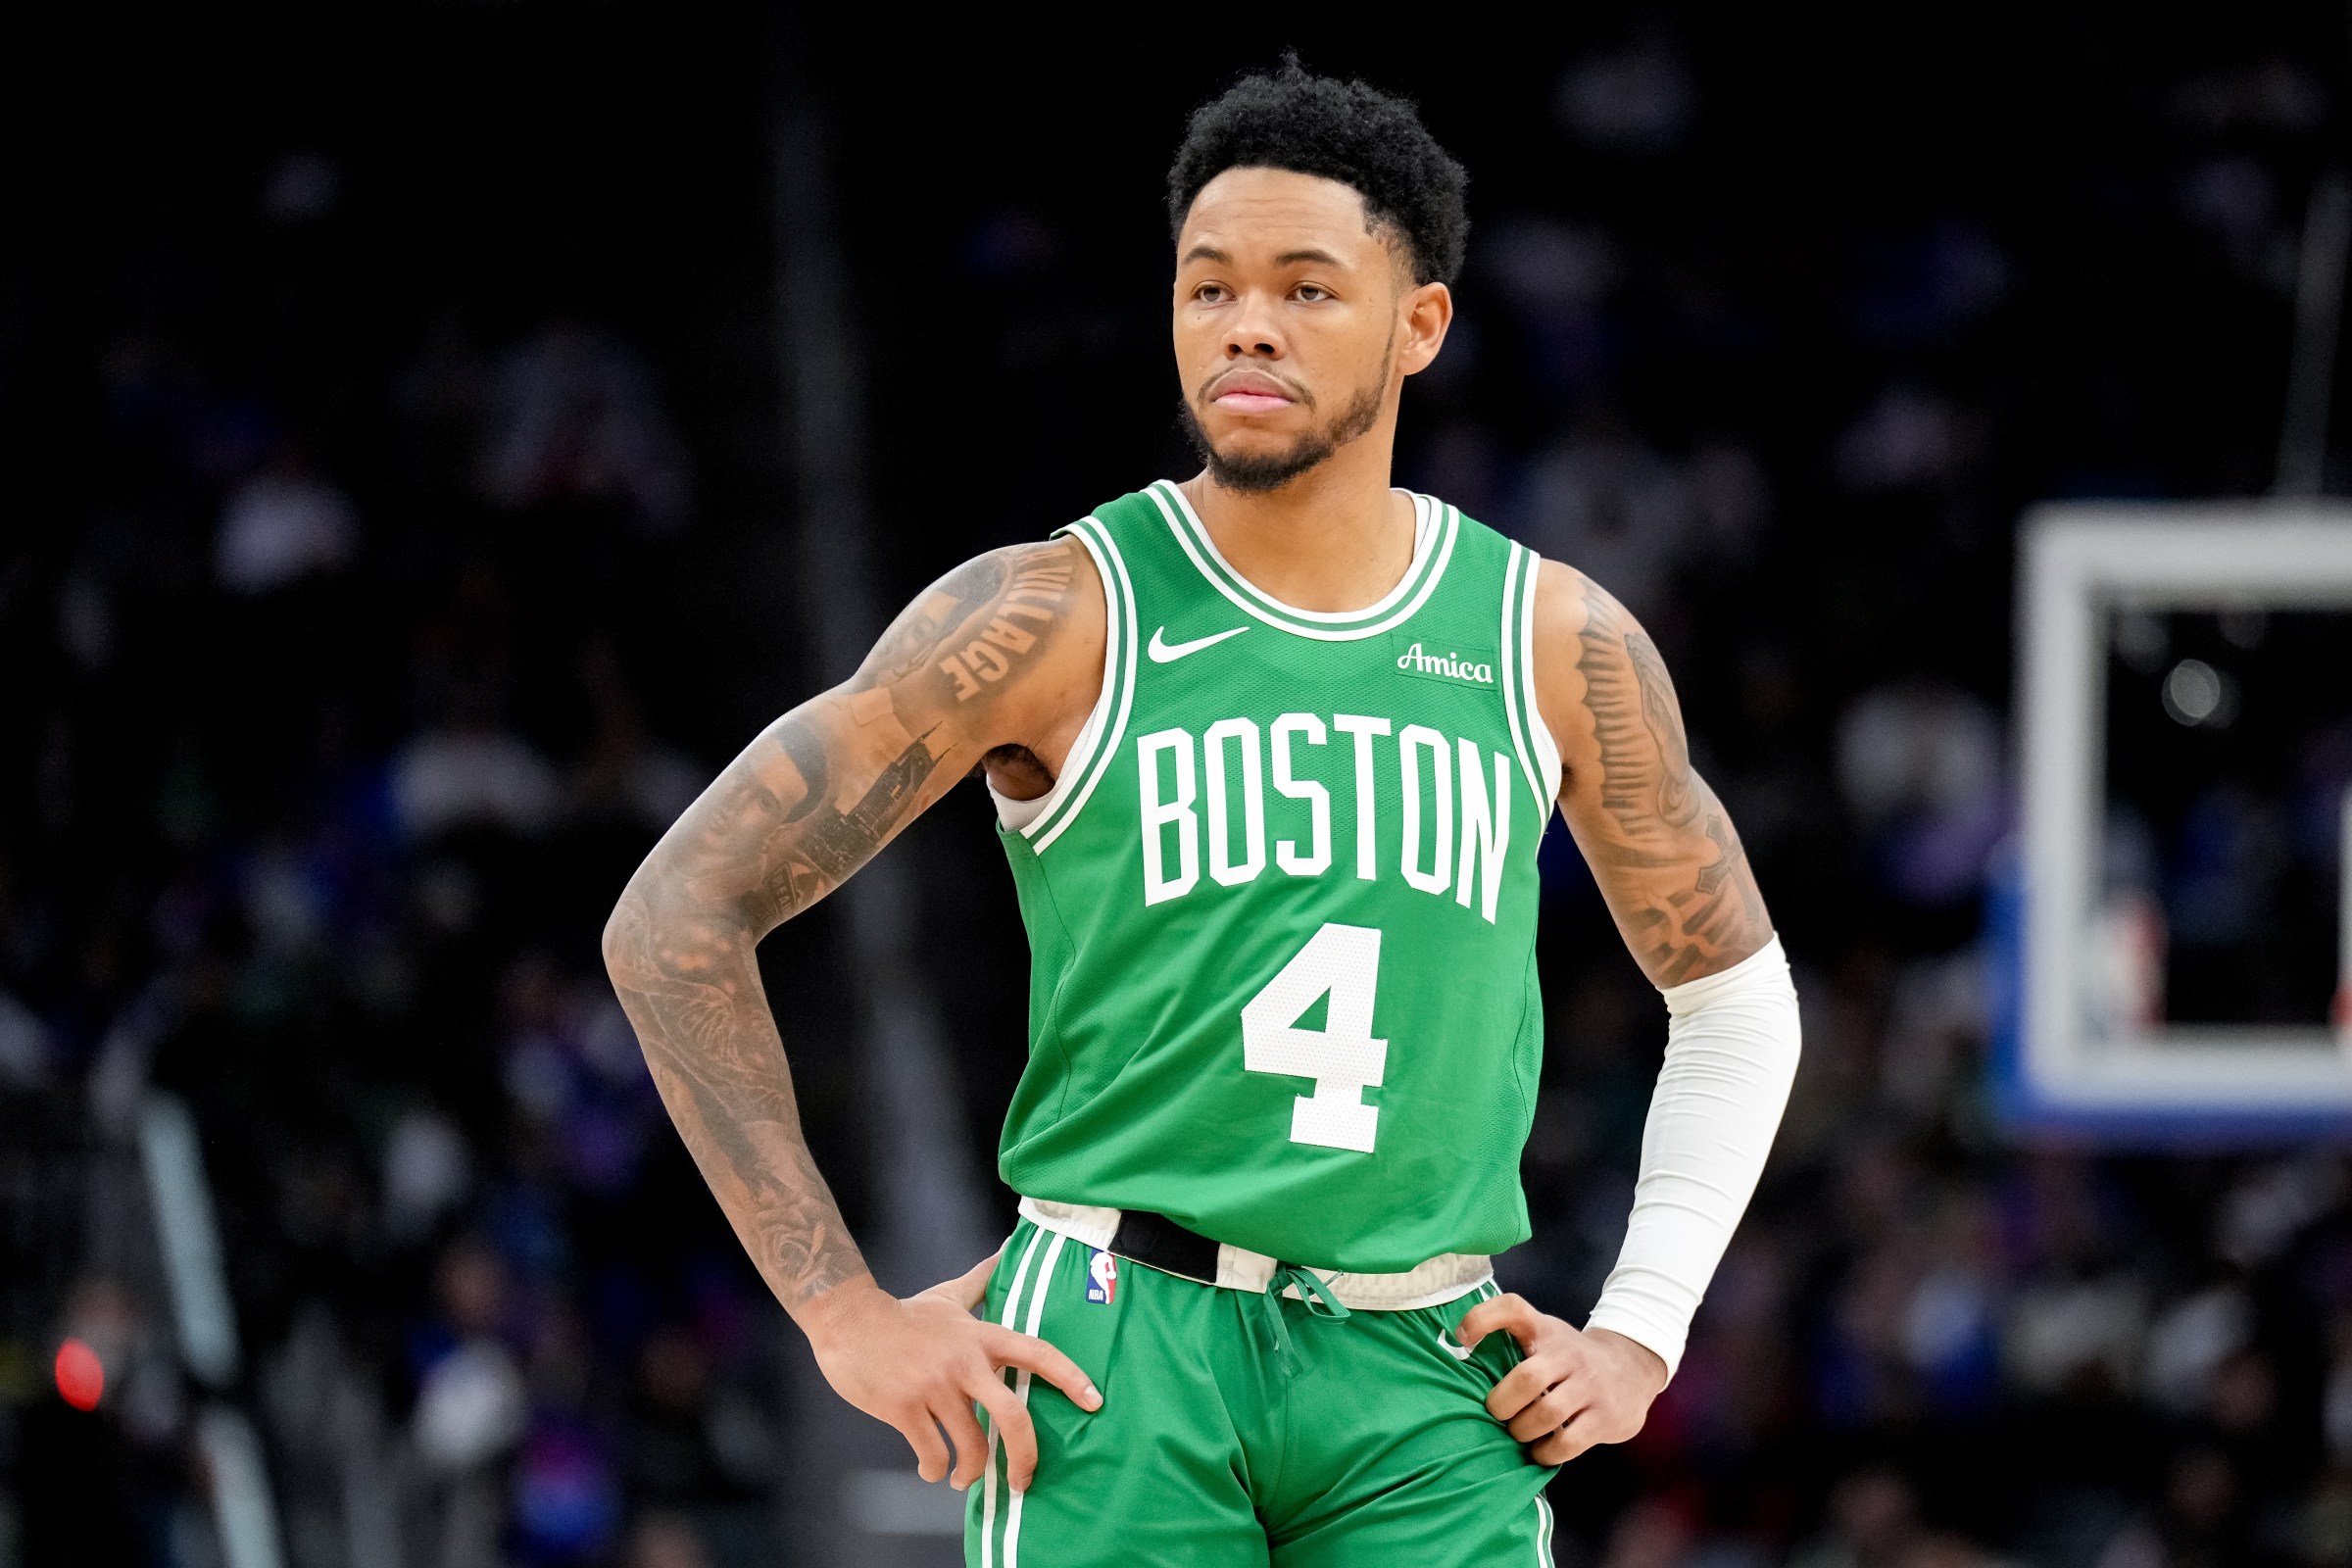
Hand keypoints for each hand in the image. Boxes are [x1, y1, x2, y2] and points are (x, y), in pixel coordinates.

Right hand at [801, 1253, 1102, 1491]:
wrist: (848, 1320)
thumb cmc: (904, 1313)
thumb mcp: (949, 1295)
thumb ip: (983, 1277)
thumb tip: (1010, 1245)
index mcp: (981, 1338)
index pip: (1038, 1354)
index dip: (1070, 1377)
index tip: (1095, 1402)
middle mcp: (964, 1363)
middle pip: (1012, 1417)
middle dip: (1025, 1458)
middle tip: (1024, 1482)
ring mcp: (934, 1387)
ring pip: (970, 1447)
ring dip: (969, 1473)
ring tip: (962, 1479)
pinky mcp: (904, 1408)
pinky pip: (932, 1454)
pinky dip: (935, 1470)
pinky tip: (933, 1469)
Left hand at [1455, 1295, 1666, 1464]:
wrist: (1633, 1367)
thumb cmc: (1569, 1357)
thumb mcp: (1544, 1336)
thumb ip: (1510, 1341)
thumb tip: (1457, 1359)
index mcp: (1545, 1330)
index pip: (1513, 1308)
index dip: (1482, 1319)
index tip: (1461, 1339)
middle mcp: (1568, 1354)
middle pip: (1526, 1378)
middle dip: (1502, 1404)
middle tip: (1497, 1413)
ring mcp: (1590, 1385)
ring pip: (1546, 1413)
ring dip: (1523, 1431)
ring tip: (1519, 1433)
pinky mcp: (1606, 1417)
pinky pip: (1568, 1442)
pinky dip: (1546, 1452)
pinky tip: (1541, 1450)